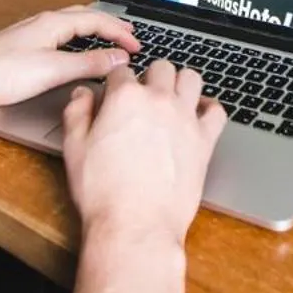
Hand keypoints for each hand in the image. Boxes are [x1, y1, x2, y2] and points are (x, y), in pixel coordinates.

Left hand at [0, 6, 141, 119]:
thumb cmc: (1, 73)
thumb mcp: (53, 69)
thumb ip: (88, 62)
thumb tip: (117, 58)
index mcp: (52, 22)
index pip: (96, 19)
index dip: (120, 31)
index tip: (137, 45)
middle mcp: (41, 24)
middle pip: (83, 17)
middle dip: (108, 25)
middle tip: (128, 36)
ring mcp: (30, 37)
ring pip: (70, 27)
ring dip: (92, 33)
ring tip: (107, 41)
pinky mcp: (22, 52)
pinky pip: (58, 40)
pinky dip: (76, 44)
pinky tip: (73, 55)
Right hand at [61, 60, 225, 251]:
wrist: (135, 225)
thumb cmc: (103, 193)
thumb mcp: (74, 149)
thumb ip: (77, 114)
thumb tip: (82, 94)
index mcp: (125, 98)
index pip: (122, 71)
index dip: (116, 83)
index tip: (114, 95)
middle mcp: (158, 101)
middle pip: (160, 67)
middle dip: (150, 77)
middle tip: (143, 96)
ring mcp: (185, 119)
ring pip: (191, 78)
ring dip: (180, 83)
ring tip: (171, 98)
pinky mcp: (204, 141)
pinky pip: (217, 111)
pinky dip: (209, 108)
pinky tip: (199, 115)